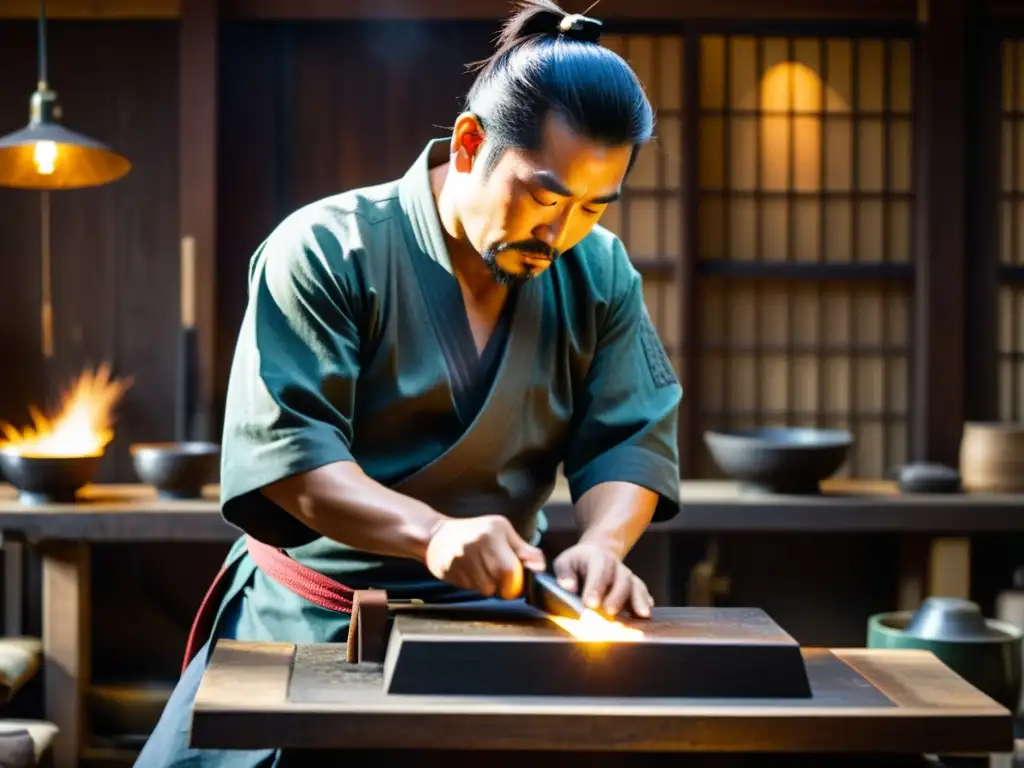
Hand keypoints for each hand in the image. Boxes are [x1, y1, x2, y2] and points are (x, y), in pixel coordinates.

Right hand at [425, 516, 545, 599]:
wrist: (437, 535)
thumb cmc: (475, 532)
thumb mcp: (502, 531)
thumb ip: (523, 550)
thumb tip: (540, 567)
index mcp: (492, 533)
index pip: (509, 570)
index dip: (515, 582)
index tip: (515, 581)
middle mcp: (474, 544)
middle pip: (497, 582)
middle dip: (502, 585)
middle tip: (497, 576)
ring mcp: (459, 558)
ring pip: (484, 589)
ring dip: (487, 585)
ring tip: (480, 571)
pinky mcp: (448, 570)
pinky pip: (469, 589)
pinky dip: (473, 585)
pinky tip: (468, 571)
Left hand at [552, 542, 653, 618]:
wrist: (596, 554)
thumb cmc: (577, 563)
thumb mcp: (565, 562)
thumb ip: (565, 573)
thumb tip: (568, 586)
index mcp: (598, 557)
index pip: (599, 570)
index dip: (595, 586)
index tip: (590, 603)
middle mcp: (616, 565)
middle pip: (621, 579)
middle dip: (617, 596)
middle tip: (609, 612)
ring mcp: (627, 576)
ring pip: (635, 585)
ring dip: (638, 600)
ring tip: (641, 614)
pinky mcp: (634, 586)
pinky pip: (643, 593)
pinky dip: (645, 603)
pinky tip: (646, 614)